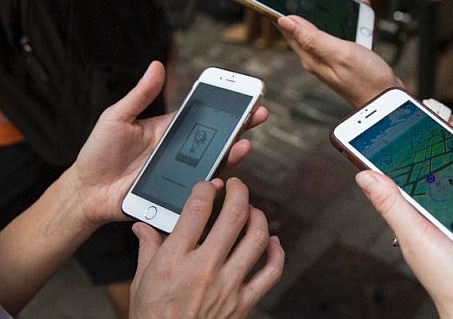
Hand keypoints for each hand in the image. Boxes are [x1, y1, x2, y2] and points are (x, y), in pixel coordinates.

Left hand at [67, 61, 267, 226]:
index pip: (205, 117)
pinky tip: (220, 177)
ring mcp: (181, 173)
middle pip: (218, 139)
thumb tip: (157, 65)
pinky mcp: (175, 194)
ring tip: (244, 145)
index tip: (246, 96)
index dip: (227, 107)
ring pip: (214, 164)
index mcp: (170, 130)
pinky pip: (199, 190)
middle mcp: (181, 151)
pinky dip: (212, 184)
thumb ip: (140, 95)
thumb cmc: (98, 152)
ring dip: (233, 154)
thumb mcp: (118, 117)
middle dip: (241, 127)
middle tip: (259, 114)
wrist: (85, 191)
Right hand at [129, 178, 283, 318]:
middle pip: (234, 216)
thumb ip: (148, 248)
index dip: (205, 188)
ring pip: (257, 238)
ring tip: (251, 210)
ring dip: (258, 216)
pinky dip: (276, 252)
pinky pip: (271, 271)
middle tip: (235, 186)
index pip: (196, 209)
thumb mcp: (140, 282)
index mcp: (175, 261)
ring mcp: (228, 286)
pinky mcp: (244, 302)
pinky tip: (271, 241)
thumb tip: (143, 226)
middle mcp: (205, 269)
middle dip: (239, 191)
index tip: (208, 185)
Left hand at [277, 15, 401, 107]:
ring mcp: (335, 57)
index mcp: (312, 56)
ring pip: (329, 26)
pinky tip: (359, 8)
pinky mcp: (351, 57)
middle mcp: (320, 57)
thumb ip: (312, 37)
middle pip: (309, 25)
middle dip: (310, 4)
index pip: (290, 29)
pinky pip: (347, 32)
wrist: (389, 101)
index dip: (284, 10)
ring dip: (333, 8)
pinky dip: (352, 19)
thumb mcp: (337, 53)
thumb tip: (284, 20)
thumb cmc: (366, 80)